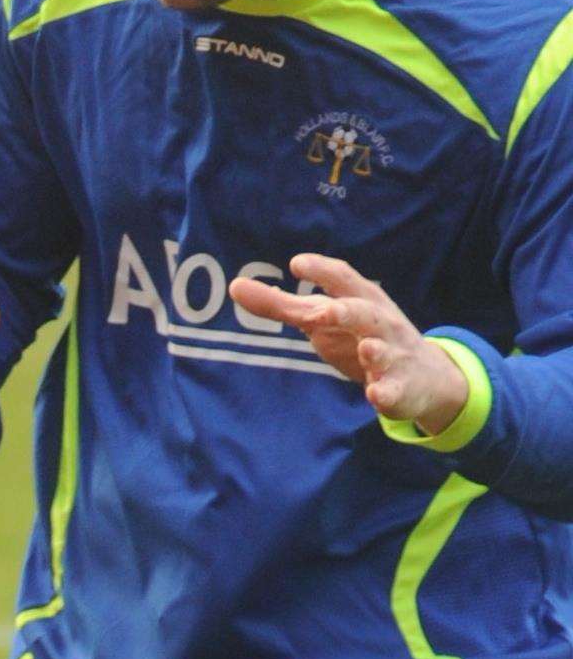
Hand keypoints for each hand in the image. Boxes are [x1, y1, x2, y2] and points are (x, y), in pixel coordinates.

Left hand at [228, 253, 468, 433]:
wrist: (423, 376)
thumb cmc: (360, 336)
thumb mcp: (324, 316)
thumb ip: (280, 304)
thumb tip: (235, 286)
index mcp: (358, 300)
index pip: (342, 279)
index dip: (322, 270)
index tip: (297, 263)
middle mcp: (378, 323)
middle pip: (363, 313)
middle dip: (347, 311)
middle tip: (325, 312)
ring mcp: (391, 355)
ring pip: (383, 350)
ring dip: (375, 350)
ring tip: (366, 349)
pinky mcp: (399, 388)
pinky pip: (393, 391)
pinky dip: (386, 393)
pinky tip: (376, 395)